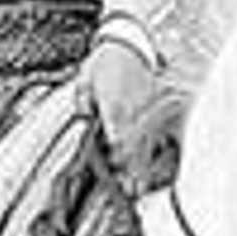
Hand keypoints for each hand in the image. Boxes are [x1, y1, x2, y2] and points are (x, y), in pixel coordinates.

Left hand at [76, 37, 184, 196]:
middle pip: (133, 145)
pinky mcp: (152, 109)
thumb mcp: (84, 82)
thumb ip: (83, 106)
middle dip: (131, 171)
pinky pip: (152, 135)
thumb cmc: (104, 62)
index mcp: (113, 103)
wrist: (129, 42)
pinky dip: (151, 153)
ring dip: (141, 167)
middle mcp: (132, 109)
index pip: (117, 135)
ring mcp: (145, 110)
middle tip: (130, 192)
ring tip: (139, 189)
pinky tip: (149, 169)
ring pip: (145, 143)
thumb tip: (84, 124)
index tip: (117, 171)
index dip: (117, 156)